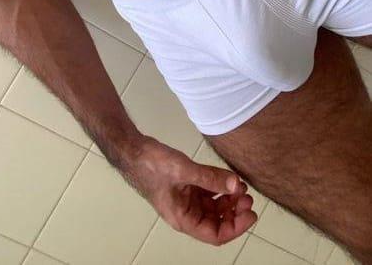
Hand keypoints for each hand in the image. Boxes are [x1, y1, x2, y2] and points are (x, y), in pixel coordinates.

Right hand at [127, 135, 256, 244]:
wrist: (133, 150)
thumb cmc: (152, 164)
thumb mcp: (184, 170)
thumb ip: (210, 177)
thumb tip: (236, 184)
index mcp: (183, 218)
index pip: (215, 234)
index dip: (236, 227)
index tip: (250, 214)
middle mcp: (186, 213)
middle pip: (217, 222)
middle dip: (235, 211)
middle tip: (248, 196)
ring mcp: (186, 200)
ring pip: (214, 207)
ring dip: (229, 199)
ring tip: (241, 186)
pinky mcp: (186, 186)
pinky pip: (208, 192)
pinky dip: (220, 188)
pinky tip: (229, 179)